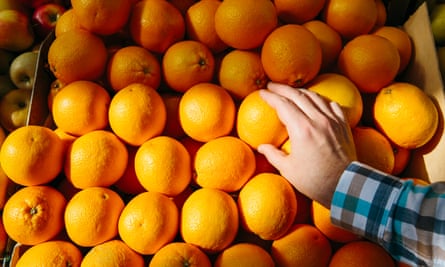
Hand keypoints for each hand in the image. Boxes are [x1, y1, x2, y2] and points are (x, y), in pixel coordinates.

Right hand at [257, 82, 356, 207]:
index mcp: (301, 130)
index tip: (262, 93)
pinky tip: (316, 101)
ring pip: (315, 97)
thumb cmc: (315, 181)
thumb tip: (261, 147)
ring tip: (291, 91)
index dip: (271, 97)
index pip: (283, 105)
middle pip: (298, 95)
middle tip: (272, 86)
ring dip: (300, 91)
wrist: (346, 185)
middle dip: (282, 88)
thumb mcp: (289, 170)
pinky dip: (321, 100)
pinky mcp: (343, 125)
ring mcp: (332, 120)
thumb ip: (273, 155)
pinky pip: (331, 105)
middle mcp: (317, 120)